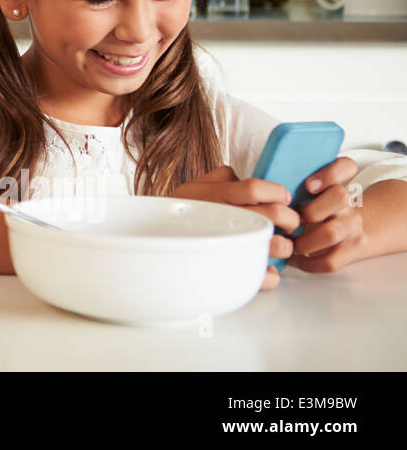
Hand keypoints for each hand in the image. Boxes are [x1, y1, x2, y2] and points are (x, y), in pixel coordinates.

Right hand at [170, 165, 299, 289]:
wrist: (158, 237)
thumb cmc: (181, 211)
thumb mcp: (196, 184)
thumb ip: (221, 175)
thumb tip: (241, 174)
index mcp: (219, 195)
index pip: (256, 187)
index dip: (277, 191)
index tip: (283, 197)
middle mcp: (227, 218)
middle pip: (274, 214)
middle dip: (291, 218)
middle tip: (289, 221)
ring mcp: (230, 244)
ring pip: (275, 245)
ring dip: (286, 246)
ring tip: (280, 244)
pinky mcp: (230, 269)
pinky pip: (261, 276)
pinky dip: (271, 275)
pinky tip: (268, 268)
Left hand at [288, 157, 369, 273]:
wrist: (351, 230)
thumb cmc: (314, 208)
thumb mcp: (307, 193)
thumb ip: (291, 184)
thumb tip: (250, 179)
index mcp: (336, 183)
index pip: (347, 166)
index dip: (330, 173)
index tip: (308, 185)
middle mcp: (348, 203)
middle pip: (340, 196)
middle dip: (310, 210)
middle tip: (292, 219)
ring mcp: (353, 226)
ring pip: (332, 232)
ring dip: (305, 241)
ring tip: (289, 243)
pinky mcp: (355, 249)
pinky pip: (332, 260)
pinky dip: (309, 263)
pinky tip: (295, 260)